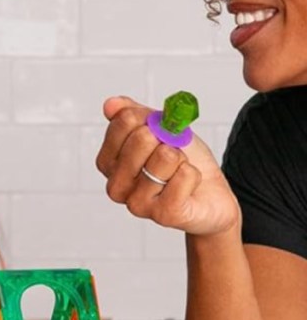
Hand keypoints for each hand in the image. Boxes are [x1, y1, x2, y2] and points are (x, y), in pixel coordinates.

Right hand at [95, 96, 239, 235]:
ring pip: (166, 156)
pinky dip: (194, 174)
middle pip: (142, 137)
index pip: (124, 121)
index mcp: (109, 163)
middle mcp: (116, 186)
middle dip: (167, 139)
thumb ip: (135, 116)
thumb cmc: (182, 163)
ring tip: (179, 172)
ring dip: (182, 159)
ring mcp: (137, 204)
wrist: (209, 196)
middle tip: (172, 154)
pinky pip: (185, 176)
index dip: (150, 119)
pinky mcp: (164, 215)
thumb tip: (111, 105)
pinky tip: (188, 186)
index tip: (158, 133)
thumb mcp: (160, 131)